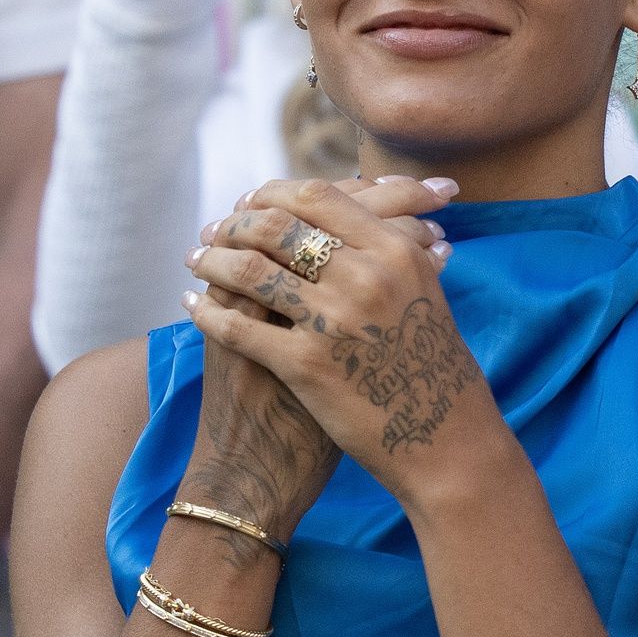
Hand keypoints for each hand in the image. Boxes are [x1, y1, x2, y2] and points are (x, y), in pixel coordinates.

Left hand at [184, 177, 510, 507]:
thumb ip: (404, 249)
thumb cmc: (436, 369)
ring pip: (249, 269)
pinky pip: (237, 326)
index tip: (250, 201)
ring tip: (196, 261)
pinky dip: (206, 312)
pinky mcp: (306, 364)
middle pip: (276, 226)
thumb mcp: (427, 295)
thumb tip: (390, 206)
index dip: (273, 194)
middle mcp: (365, 276)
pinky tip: (192, 306)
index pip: (318, 196)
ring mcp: (333, 319)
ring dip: (212, 261)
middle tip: (212, 230)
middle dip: (234, 224)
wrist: (445, 442)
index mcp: (395, 251)